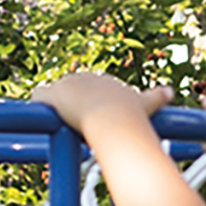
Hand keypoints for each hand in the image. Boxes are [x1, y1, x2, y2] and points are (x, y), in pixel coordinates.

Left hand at [32, 71, 171, 131]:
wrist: (114, 119)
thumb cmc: (132, 117)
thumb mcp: (147, 106)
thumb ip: (158, 98)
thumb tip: (169, 92)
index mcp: (104, 81)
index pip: (92, 91)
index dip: (89, 107)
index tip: (90, 120)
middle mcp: (86, 78)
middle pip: (71, 93)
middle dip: (71, 108)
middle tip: (74, 127)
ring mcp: (68, 85)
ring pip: (54, 96)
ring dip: (54, 109)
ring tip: (56, 127)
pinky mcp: (53, 94)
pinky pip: (38, 98)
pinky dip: (36, 108)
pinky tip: (39, 120)